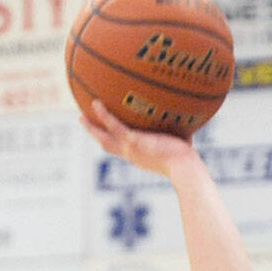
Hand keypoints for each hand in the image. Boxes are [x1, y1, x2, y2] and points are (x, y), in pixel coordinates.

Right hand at [79, 99, 197, 178]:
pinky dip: (104, 115)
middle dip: (95, 133)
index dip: (113, 141)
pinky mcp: (133, 141)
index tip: (107, 134)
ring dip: (92, 126)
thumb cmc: (188, 162)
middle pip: (107, 144)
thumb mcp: (180, 148)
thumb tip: (190, 123)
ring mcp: (131, 149)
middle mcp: (133, 154)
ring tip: (81, 113)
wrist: (185, 168)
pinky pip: (114, 125)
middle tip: (84, 122)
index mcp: (140, 157)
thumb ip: (178, 136)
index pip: (122, 149)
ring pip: (105, 137)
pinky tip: (96, 102)